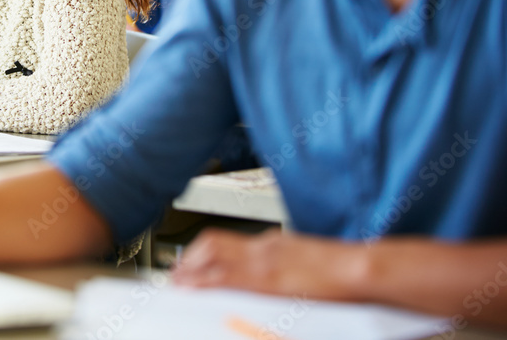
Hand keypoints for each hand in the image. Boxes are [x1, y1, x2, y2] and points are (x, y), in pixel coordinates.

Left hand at [172, 228, 365, 302]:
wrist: (357, 268)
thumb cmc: (339, 268)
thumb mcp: (303, 257)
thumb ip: (282, 260)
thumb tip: (269, 270)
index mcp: (271, 243)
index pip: (225, 240)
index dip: (200, 251)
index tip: (188, 263)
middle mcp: (261, 247)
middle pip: (211, 245)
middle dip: (189, 259)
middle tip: (175, 275)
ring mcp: (262, 261)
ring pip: (212, 257)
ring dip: (191, 270)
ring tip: (177, 283)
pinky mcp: (266, 279)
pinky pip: (225, 278)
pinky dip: (205, 283)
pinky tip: (194, 290)